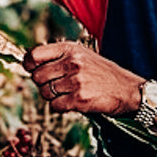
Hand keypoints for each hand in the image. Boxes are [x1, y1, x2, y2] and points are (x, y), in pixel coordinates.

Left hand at [23, 42, 142, 116]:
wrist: (129, 90)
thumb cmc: (103, 72)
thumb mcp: (83, 54)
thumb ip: (60, 55)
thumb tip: (32, 62)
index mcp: (69, 49)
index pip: (35, 54)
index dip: (28, 63)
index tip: (30, 69)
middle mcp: (71, 62)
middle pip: (37, 75)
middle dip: (41, 83)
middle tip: (51, 85)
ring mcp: (76, 81)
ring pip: (45, 92)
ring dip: (51, 96)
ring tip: (63, 94)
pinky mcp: (80, 99)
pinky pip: (56, 106)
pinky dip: (58, 107)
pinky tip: (68, 104)